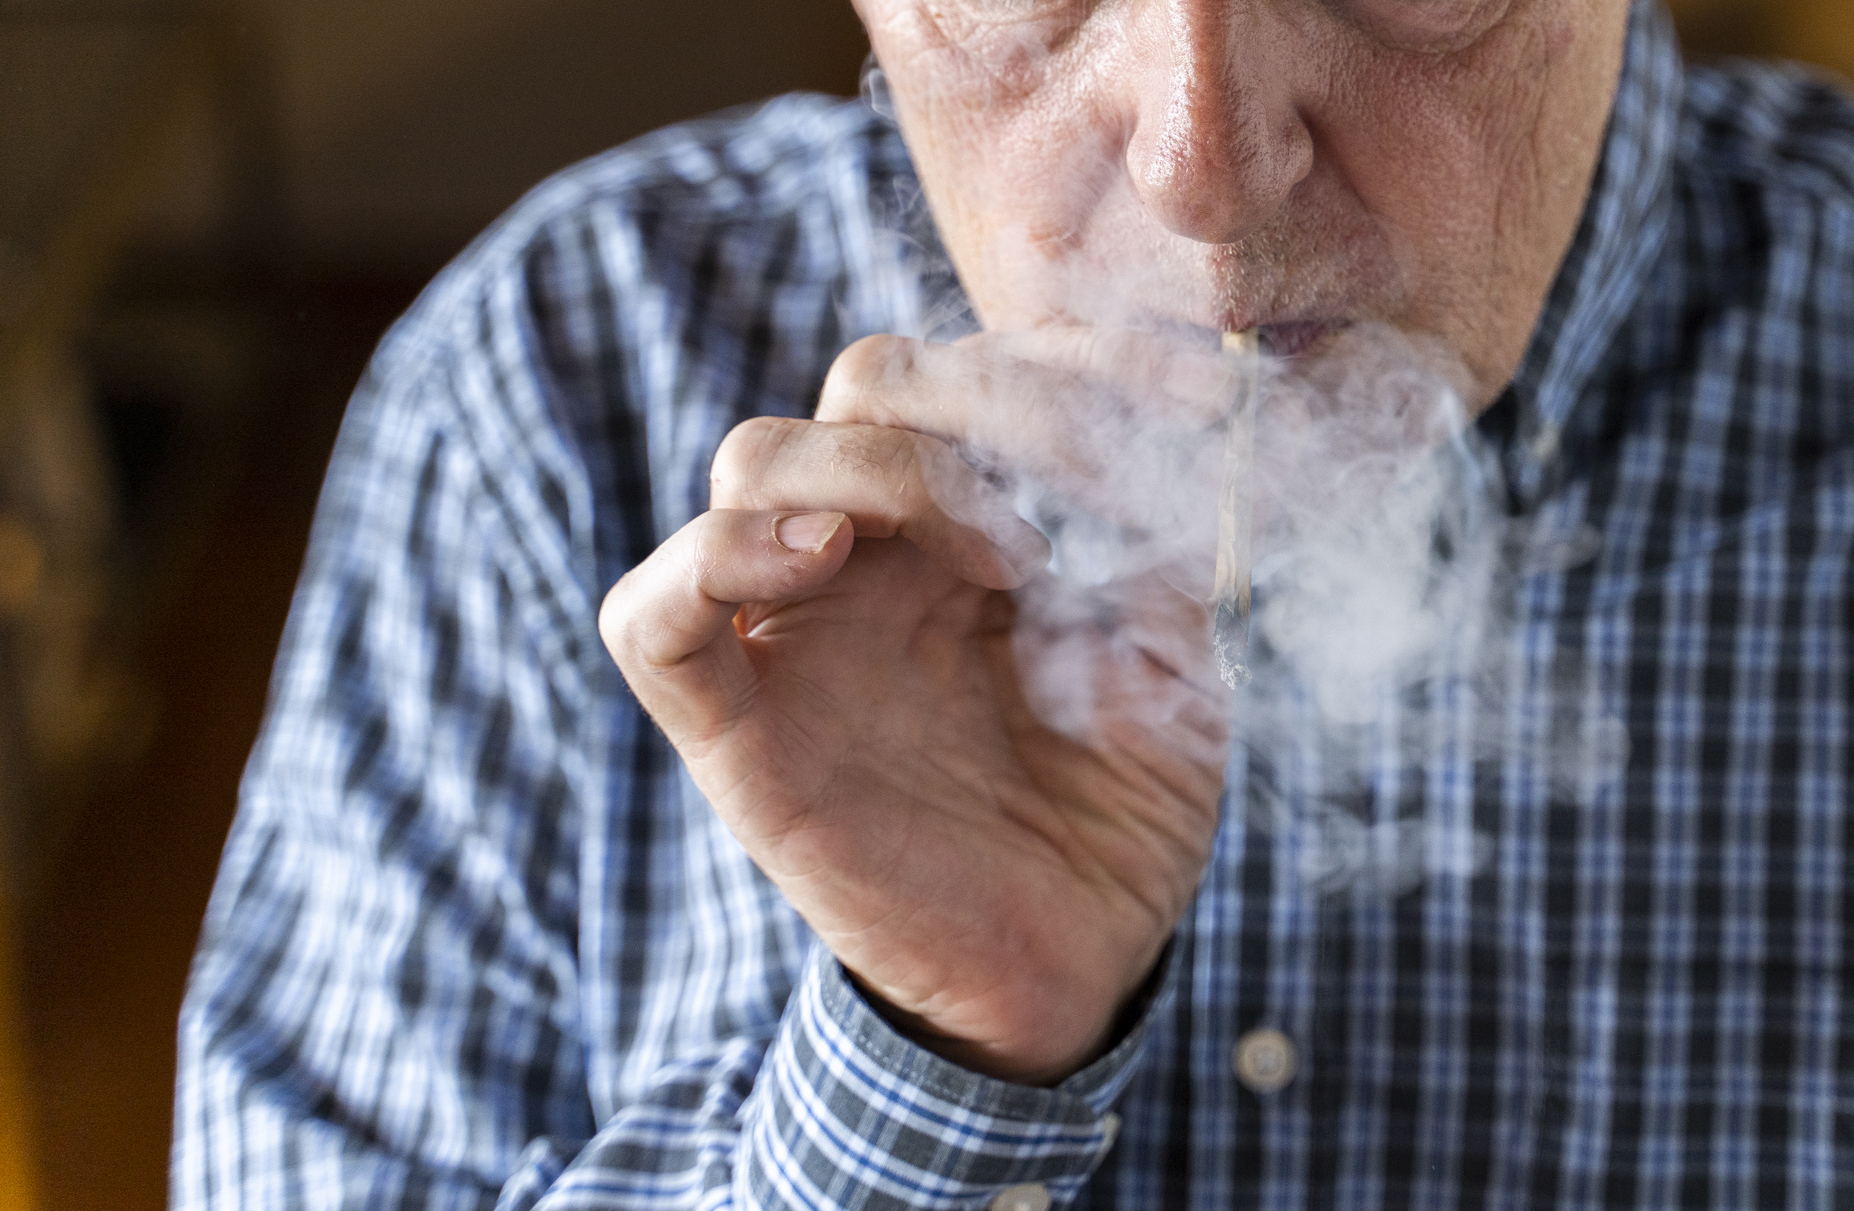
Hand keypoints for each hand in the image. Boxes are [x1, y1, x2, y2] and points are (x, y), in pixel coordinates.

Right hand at [599, 331, 1235, 1084]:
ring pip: (756, 459)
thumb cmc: (1123, 803)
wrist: (1080, 961)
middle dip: (983, 399)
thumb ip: (1147, 526)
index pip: (962, 368)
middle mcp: (871, 561)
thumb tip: (1141, 411)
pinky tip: (823, 555)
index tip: (1186, 401)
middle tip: (1081, 504)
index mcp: (962, 526)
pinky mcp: (739, 732)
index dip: (1062, 358)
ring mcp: (797, 636)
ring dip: (887, 468)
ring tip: (1004, 560)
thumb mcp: (1175, 644)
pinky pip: (651, 618)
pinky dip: (715, 558)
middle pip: (863, 386)